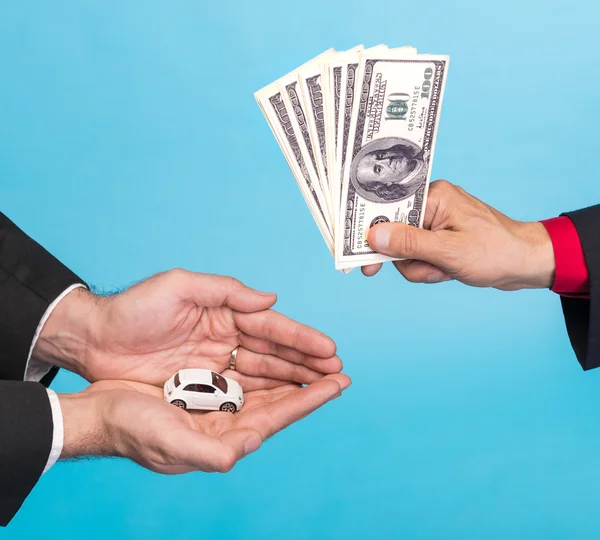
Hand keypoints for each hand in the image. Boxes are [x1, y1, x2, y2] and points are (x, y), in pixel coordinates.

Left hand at [35, 271, 341, 388]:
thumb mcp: (179, 286)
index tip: (328, 349)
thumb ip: (227, 291)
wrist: (95, 340)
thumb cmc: (134, 308)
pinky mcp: (203, 387)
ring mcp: (216, 364)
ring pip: (264, 374)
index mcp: (225, 312)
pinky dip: (267, 397)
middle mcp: (226, 338)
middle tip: (338, 373)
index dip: (301, 338)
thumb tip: (271, 299)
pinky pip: (242, 392)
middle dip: (306, 362)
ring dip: (294, 381)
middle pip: (274, 353)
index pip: (271, 326)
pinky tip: (289, 401)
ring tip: (325, 388)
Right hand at [58, 373, 350, 472]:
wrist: (100, 413)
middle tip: (339, 368)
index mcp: (225, 437)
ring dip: (292, 373)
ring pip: (265, 386)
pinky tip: (277, 356)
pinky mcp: (205, 387)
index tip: (339, 382)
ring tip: (318, 360)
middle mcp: (226, 421)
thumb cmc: (130, 429)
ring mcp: (217, 403)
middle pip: (279, 400)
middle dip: (309, 384)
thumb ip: (211, 451)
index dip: (309, 400)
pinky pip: (244, 375)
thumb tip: (252, 443)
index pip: (278, 415)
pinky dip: (264, 366)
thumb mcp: (170, 442)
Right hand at [361, 180, 555, 290]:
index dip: (374, 234)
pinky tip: (447, 271)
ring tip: (446, 271)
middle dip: (409, 259)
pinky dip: (429, 269)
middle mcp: (431, 205)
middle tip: (432, 269)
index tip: (363, 257)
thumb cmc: (496, 251)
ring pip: (405, 251)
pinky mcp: (439, 238)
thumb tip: (374, 236)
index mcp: (433, 197)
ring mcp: (435, 223)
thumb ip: (409, 244)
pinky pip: (418, 256)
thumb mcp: (449, 251)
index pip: (389, 210)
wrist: (526, 263)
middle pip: (395, 235)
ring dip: (422, 268)